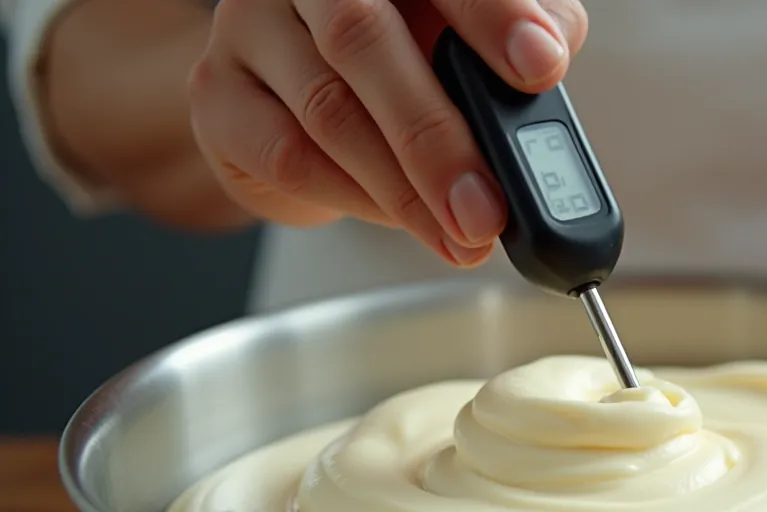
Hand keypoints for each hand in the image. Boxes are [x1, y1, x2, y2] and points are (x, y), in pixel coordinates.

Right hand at [188, 0, 587, 266]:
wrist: (305, 88)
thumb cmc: (410, 53)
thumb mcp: (479, 32)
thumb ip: (527, 30)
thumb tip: (548, 57)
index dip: (493, 16)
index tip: (539, 67)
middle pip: (363, 40)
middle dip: (437, 138)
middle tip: (487, 208)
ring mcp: (249, 27)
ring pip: (328, 112)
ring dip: (404, 191)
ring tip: (461, 235)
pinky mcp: (218, 93)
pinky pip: (288, 156)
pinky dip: (356, 199)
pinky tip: (403, 219)